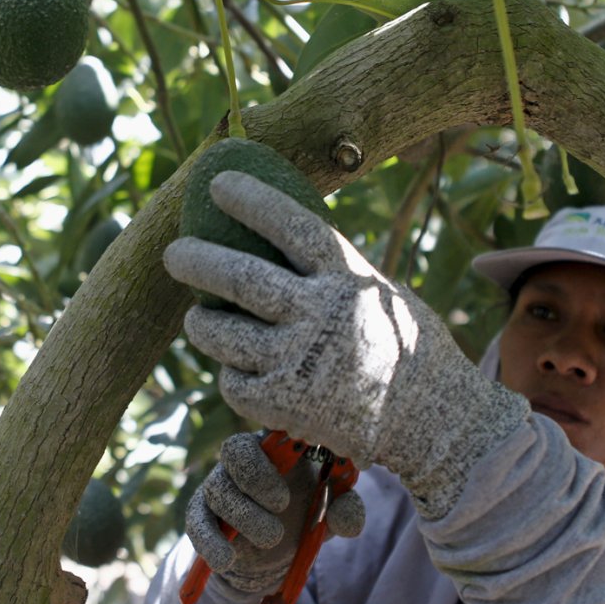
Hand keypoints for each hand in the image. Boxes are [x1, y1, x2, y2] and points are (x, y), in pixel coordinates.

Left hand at [165, 171, 528, 518]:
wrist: (431, 420)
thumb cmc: (401, 347)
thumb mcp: (378, 293)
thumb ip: (332, 271)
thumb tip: (278, 235)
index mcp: (348, 278)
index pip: (291, 225)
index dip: (252, 200)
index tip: (218, 183)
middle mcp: (322, 314)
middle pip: (241, 277)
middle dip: (197, 260)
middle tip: (173, 252)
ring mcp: (300, 361)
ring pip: (223, 334)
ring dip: (201, 322)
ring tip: (197, 316)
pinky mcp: (285, 404)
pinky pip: (234, 381)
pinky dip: (229, 372)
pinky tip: (235, 367)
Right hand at [186, 432, 365, 593]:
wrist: (273, 553)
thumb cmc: (305, 514)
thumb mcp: (330, 514)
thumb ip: (345, 511)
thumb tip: (348, 519)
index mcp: (277, 447)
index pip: (270, 429)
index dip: (280, 442)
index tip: (300, 461)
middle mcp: (243, 459)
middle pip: (235, 449)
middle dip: (257, 476)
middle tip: (282, 504)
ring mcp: (219, 484)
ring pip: (218, 489)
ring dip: (245, 515)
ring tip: (271, 538)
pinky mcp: (201, 514)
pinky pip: (197, 521)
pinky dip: (210, 541)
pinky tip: (226, 560)